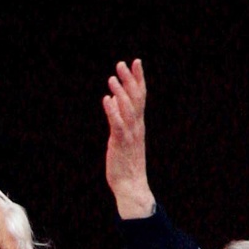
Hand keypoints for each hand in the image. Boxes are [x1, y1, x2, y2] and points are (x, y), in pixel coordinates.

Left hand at [103, 58, 154, 218]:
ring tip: (112, 78)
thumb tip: (112, 99)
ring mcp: (130, 135)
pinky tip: (107, 99)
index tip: (136, 62)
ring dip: (120, 92)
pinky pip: (117, 124)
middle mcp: (137, 126)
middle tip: (122, 63)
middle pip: (136, 98)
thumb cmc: (126, 163)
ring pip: (127, 109)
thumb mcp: (123, 137)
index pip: (141, 97)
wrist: (131, 185)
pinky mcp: (121, 143)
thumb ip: (119, 118)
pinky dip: (113, 111)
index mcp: (138, 124)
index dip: (138, 79)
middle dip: (129, 80)